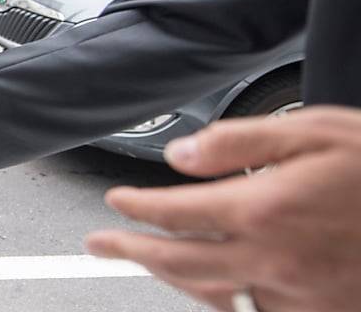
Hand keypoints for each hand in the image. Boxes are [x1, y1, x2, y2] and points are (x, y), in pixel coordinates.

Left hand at [85, 106, 360, 311]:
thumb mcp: (312, 130)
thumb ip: (237, 142)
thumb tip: (182, 156)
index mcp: (263, 209)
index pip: (174, 213)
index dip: (135, 207)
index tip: (115, 202)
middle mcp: (274, 260)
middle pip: (179, 263)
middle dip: (131, 252)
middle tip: (100, 246)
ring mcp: (299, 294)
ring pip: (213, 296)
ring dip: (173, 278)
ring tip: (148, 260)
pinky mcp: (323, 311)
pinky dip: (227, 299)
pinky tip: (216, 285)